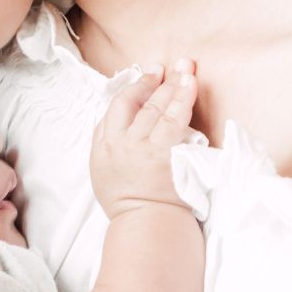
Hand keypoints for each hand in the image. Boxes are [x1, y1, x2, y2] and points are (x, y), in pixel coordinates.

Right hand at [90, 60, 198, 217]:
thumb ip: (104, 138)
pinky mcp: (169, 157)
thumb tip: (116, 113)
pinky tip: (191, 88)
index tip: (150, 74)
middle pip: (144, 104)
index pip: (120, 105)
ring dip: (174, 86)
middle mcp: (125, 143)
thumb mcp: (100, 168)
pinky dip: (184, 102)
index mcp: (106, 144)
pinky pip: (177, 123)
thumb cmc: (125, 199)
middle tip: (172, 66)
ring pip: (161, 110)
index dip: (136, 86)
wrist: (145, 224)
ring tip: (187, 70)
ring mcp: (148, 150)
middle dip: (159, 81)